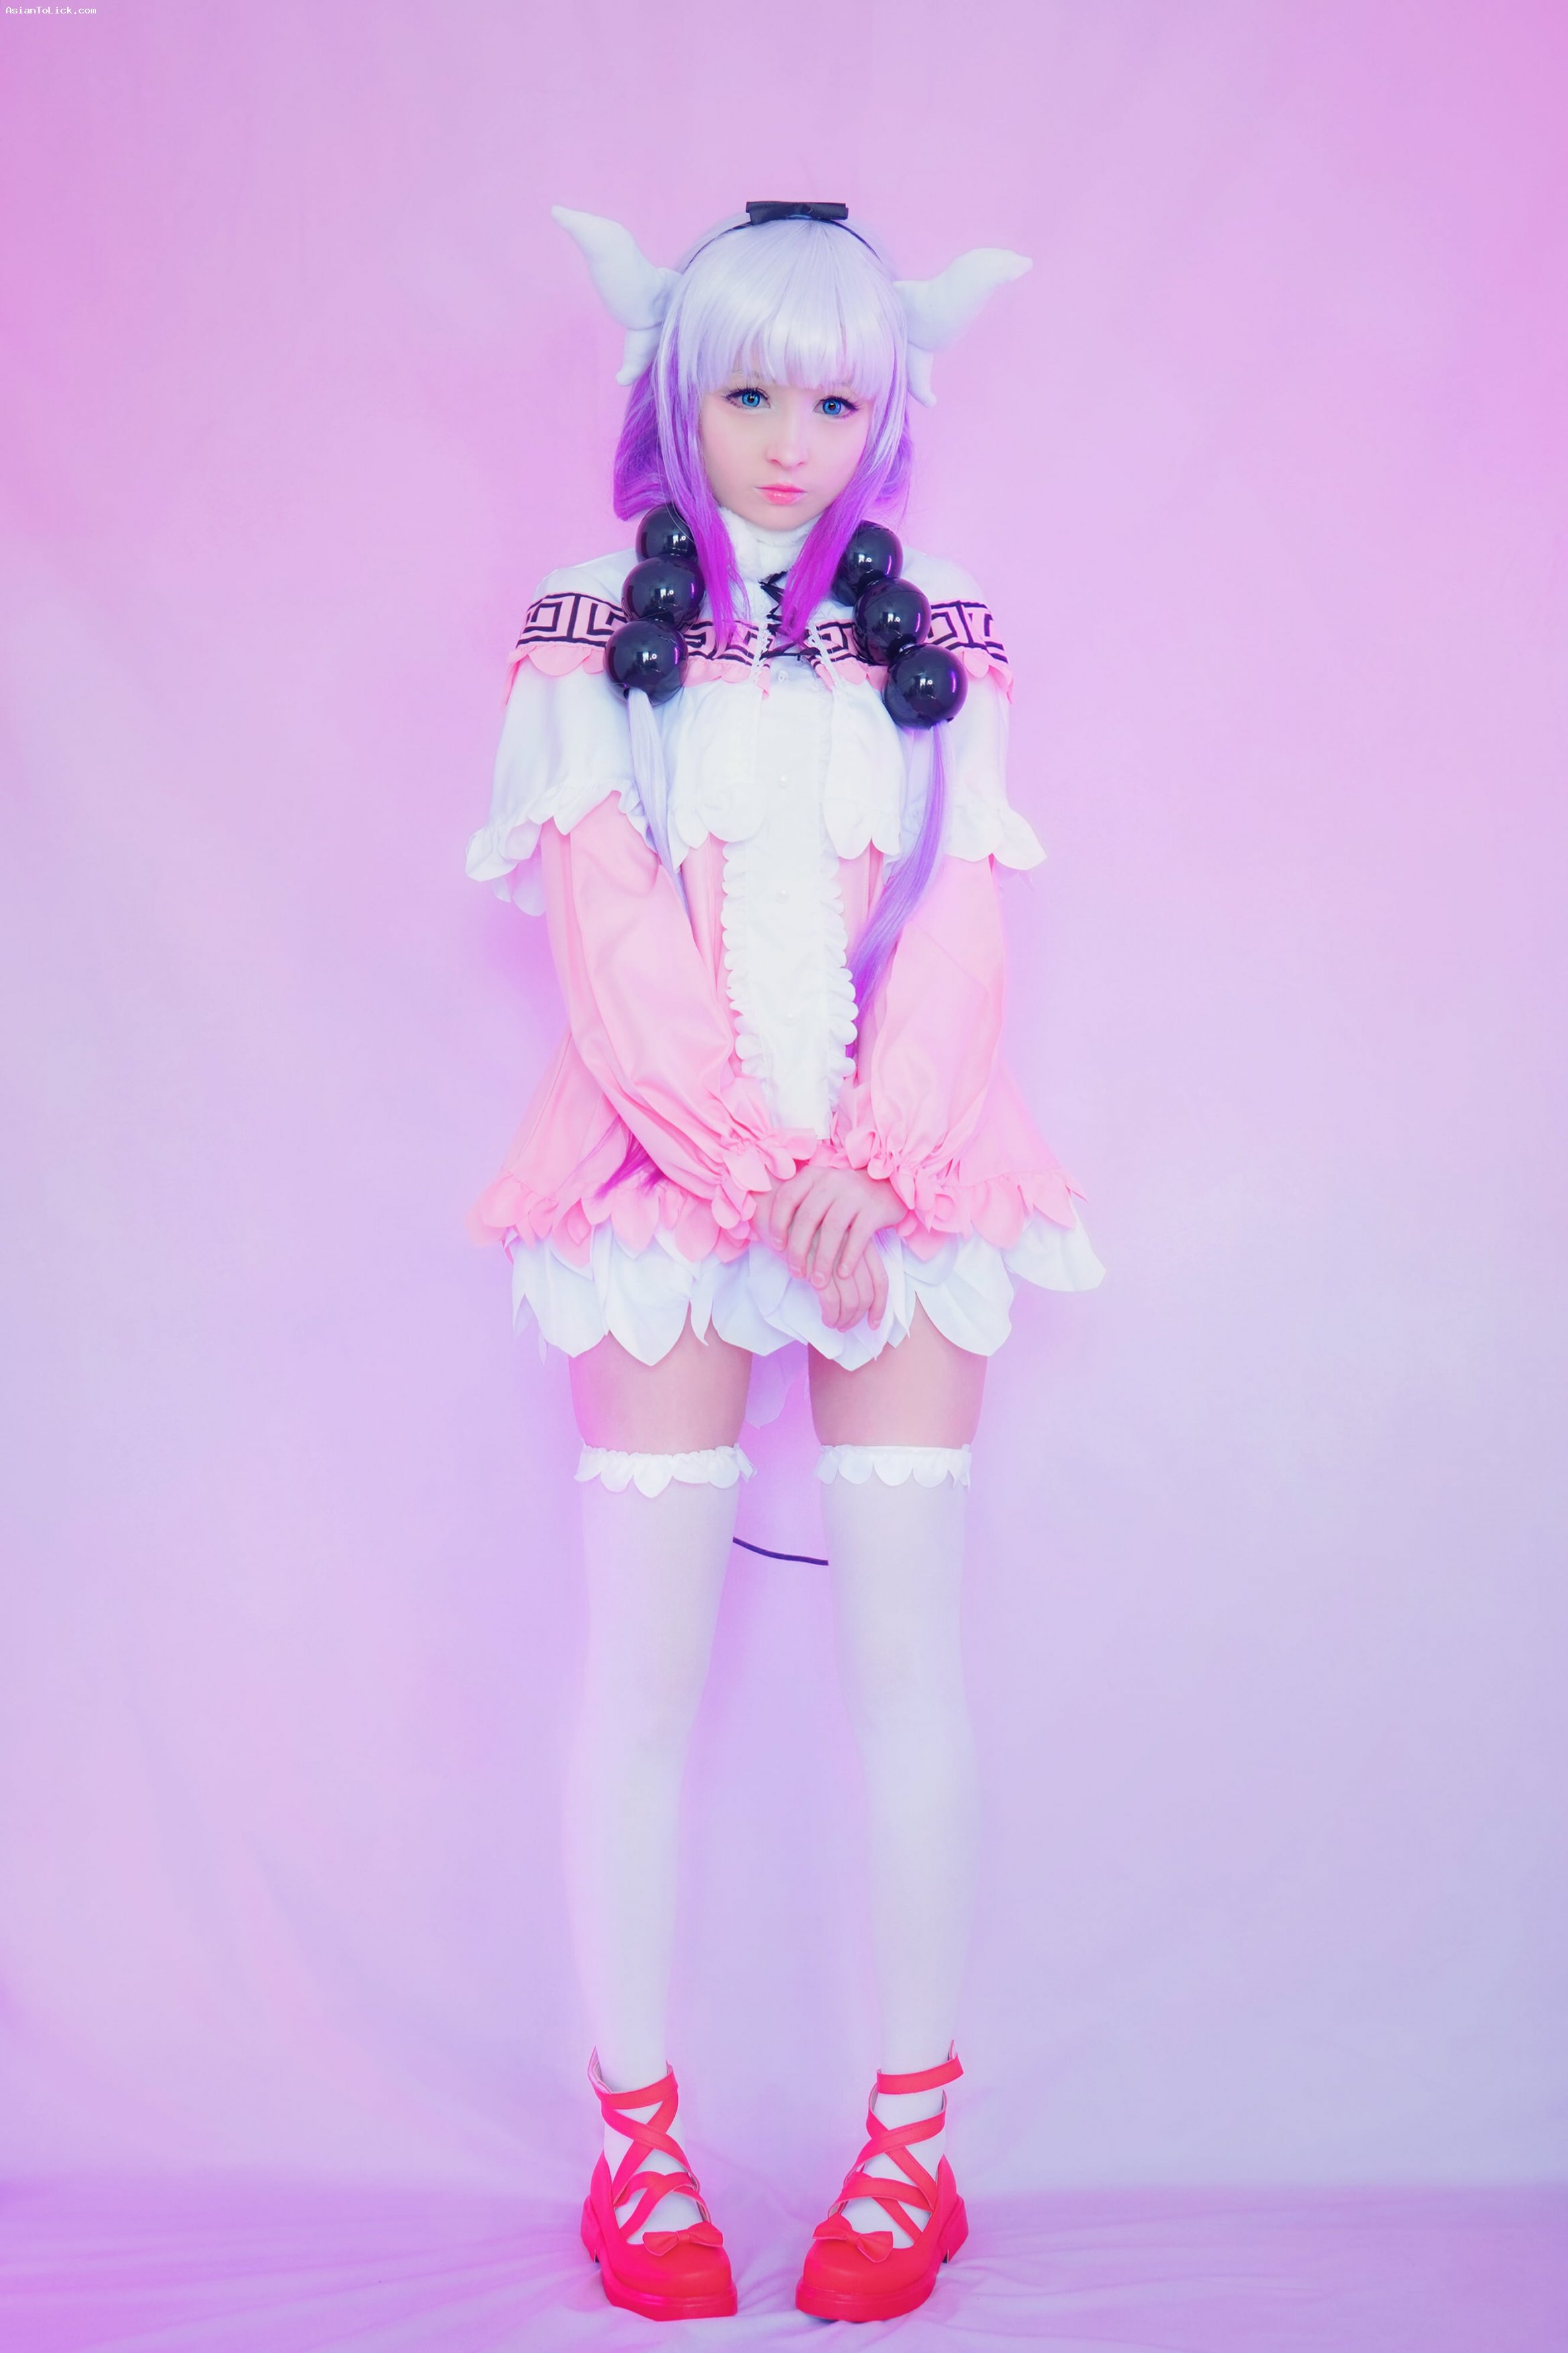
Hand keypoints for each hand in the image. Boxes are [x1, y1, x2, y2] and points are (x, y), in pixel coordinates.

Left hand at [764, 1166, 902, 1332]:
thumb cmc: (844, 1195)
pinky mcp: (874, 1209)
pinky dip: (849, 1256)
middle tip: (795, 1272)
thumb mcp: (819, 1189)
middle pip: (808, 1217)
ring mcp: (855, 1194)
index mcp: (814, 1175)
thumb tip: (766, 1227)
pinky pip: (860, 1236)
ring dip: (823, 1259)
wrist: (887, 1185)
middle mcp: (833, 1181)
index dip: (778, 1223)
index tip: (776, 1246)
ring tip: (818, 1281)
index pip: (788, 1198)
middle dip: (798, 1249)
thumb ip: (799, 1202)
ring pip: (833, 1229)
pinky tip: (842, 1273)